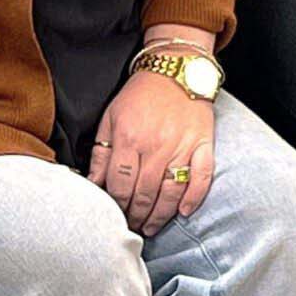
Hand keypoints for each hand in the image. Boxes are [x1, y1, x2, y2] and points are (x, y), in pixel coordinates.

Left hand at [87, 68, 215, 236]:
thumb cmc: (140, 95)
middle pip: (144, 193)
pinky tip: (183, 212)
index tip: (114, 216)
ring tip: (150, 227)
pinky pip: (202, 177)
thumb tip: (92, 184)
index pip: (120, 184)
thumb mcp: (111, 117)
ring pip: (171, 192)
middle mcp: (156, 144)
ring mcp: (182, 146)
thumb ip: (101, 152)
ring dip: (159, 216)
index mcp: (130, 137)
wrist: (176, 67)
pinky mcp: (203, 144)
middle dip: (135, 216)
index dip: (115, 206)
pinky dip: (193, 198)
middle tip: (131, 227)